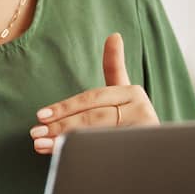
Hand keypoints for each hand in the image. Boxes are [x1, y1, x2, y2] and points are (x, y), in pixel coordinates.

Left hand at [29, 33, 158, 154]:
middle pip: (93, 117)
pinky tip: (62, 159)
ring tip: (40, 145)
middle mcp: (142, 109)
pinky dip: (82, 156)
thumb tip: (114, 35)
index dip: (64, 107)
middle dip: (60, 125)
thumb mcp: (123, 97)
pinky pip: (105, 153)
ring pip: (96, 136)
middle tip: (35, 132)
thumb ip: (115, 67)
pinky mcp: (143, 149)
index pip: (91, 99)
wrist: (159, 156)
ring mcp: (144, 131)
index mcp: (132, 92)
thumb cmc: (133, 122)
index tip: (39, 114)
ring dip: (65, 142)